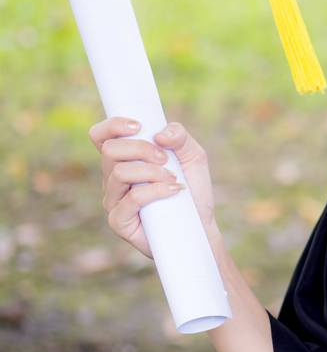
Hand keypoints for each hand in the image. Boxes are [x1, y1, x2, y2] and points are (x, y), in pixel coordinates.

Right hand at [90, 117, 216, 259]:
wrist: (199, 226)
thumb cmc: (192, 189)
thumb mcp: (194, 157)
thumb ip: (180, 138)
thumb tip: (160, 133)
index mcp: (125, 159)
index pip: (101, 136)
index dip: (112, 126)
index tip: (139, 126)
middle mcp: (113, 178)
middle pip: (110, 150)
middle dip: (142, 148)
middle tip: (165, 159)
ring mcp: (113, 200)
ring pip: (119, 173)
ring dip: (152, 171)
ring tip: (174, 179)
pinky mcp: (119, 221)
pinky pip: (131, 199)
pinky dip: (156, 191)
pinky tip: (174, 191)